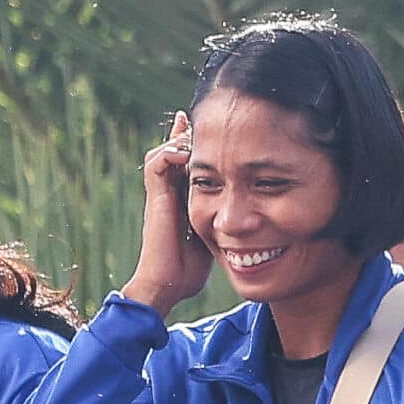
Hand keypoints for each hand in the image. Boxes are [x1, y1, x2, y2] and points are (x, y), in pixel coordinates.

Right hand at [119, 112, 209, 315]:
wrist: (166, 285)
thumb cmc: (187, 272)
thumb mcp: (212, 239)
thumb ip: (222, 224)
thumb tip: (248, 224)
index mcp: (180, 202)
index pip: (184, 167)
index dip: (193, 148)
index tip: (210, 130)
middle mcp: (167, 195)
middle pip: (171, 153)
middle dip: (183, 134)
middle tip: (198, 118)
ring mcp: (159, 196)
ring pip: (161, 153)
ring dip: (178, 141)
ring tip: (194, 132)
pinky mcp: (155, 198)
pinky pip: (156, 164)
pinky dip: (170, 152)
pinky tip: (188, 151)